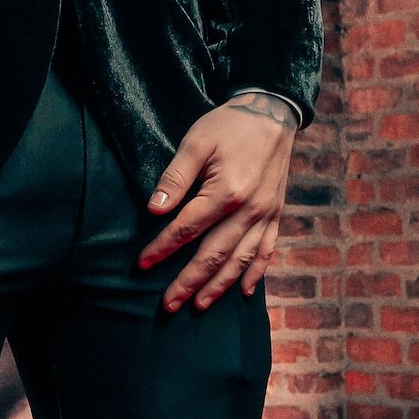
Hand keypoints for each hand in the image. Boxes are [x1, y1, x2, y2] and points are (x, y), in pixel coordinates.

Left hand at [138, 90, 296, 310]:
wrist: (272, 113)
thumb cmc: (228, 125)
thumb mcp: (196, 142)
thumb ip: (175, 178)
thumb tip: (154, 211)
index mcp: (226, 192)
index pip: (187, 229)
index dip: (163, 248)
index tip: (142, 264)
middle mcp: (249, 210)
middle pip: (214, 254)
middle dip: (189, 281)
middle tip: (168, 305)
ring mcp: (266, 215)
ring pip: (241, 260)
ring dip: (219, 286)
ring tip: (199, 305)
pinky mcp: (276, 214)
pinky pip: (267, 251)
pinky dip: (257, 274)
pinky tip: (245, 293)